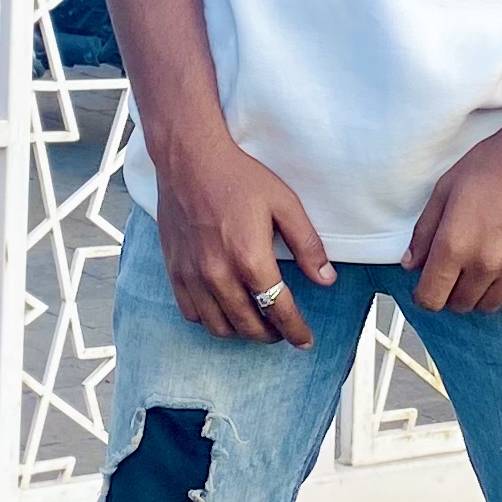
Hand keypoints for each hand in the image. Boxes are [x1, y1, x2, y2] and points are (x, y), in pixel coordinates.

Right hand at [152, 133, 334, 343]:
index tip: (305, 341)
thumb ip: (308, 245)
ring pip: (219, 327)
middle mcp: (218, 274)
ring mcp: (193, 275)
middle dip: (271, 336)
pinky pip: (192, 313)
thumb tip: (326, 279)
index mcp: (250, 258)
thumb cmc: (237, 177)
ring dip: (241, 333)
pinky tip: (224, 310)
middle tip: (283, 331)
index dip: (296, 331)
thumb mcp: (284, 204)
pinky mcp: (175, 270)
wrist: (189, 160)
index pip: (279, 310)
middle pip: (249, 326)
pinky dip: (211, 321)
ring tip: (256, 324)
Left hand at [408, 116, 501, 316]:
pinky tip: (500, 265)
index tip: (427, 285)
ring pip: (486, 305)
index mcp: (455, 245)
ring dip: (476, 293)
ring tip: (476, 270)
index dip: (424, 295)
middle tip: (452, 273)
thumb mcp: (445, 189)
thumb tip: (411, 264)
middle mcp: (484, 263)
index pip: (431, 297)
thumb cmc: (491, 166)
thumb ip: (425, 231)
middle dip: (449, 293)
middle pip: (458, 305)